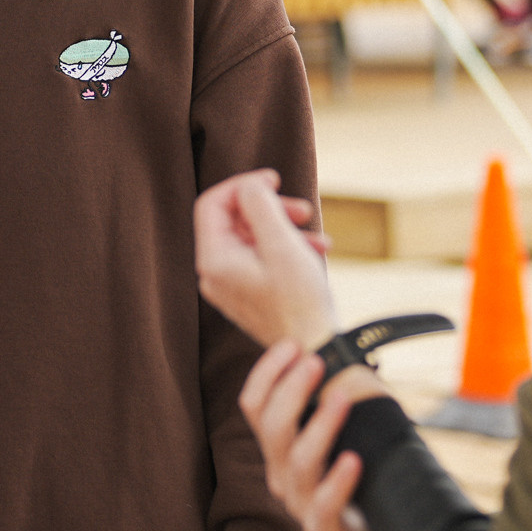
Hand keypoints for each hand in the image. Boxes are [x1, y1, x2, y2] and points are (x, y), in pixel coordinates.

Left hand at [194, 169, 332, 349]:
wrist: (315, 352)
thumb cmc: (301, 301)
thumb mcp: (282, 243)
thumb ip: (260, 205)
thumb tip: (250, 185)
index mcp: (214, 260)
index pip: (212, 203)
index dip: (242, 184)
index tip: (275, 178)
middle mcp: (214, 274)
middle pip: (234, 219)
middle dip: (271, 208)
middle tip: (304, 210)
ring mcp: (230, 286)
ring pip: (252, 237)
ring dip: (285, 228)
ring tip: (318, 237)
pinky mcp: (248, 294)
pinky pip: (261, 258)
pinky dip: (286, 248)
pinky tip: (316, 252)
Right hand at [238, 342, 382, 530]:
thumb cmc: (353, 476)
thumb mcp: (334, 434)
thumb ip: (330, 396)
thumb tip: (341, 346)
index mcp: (278, 447)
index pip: (253, 406)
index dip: (266, 372)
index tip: (292, 344)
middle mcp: (281, 474)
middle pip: (272, 429)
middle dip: (291, 390)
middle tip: (315, 361)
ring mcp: (300, 505)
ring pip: (298, 463)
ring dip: (319, 427)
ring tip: (342, 398)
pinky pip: (324, 508)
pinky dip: (337, 482)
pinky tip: (353, 460)